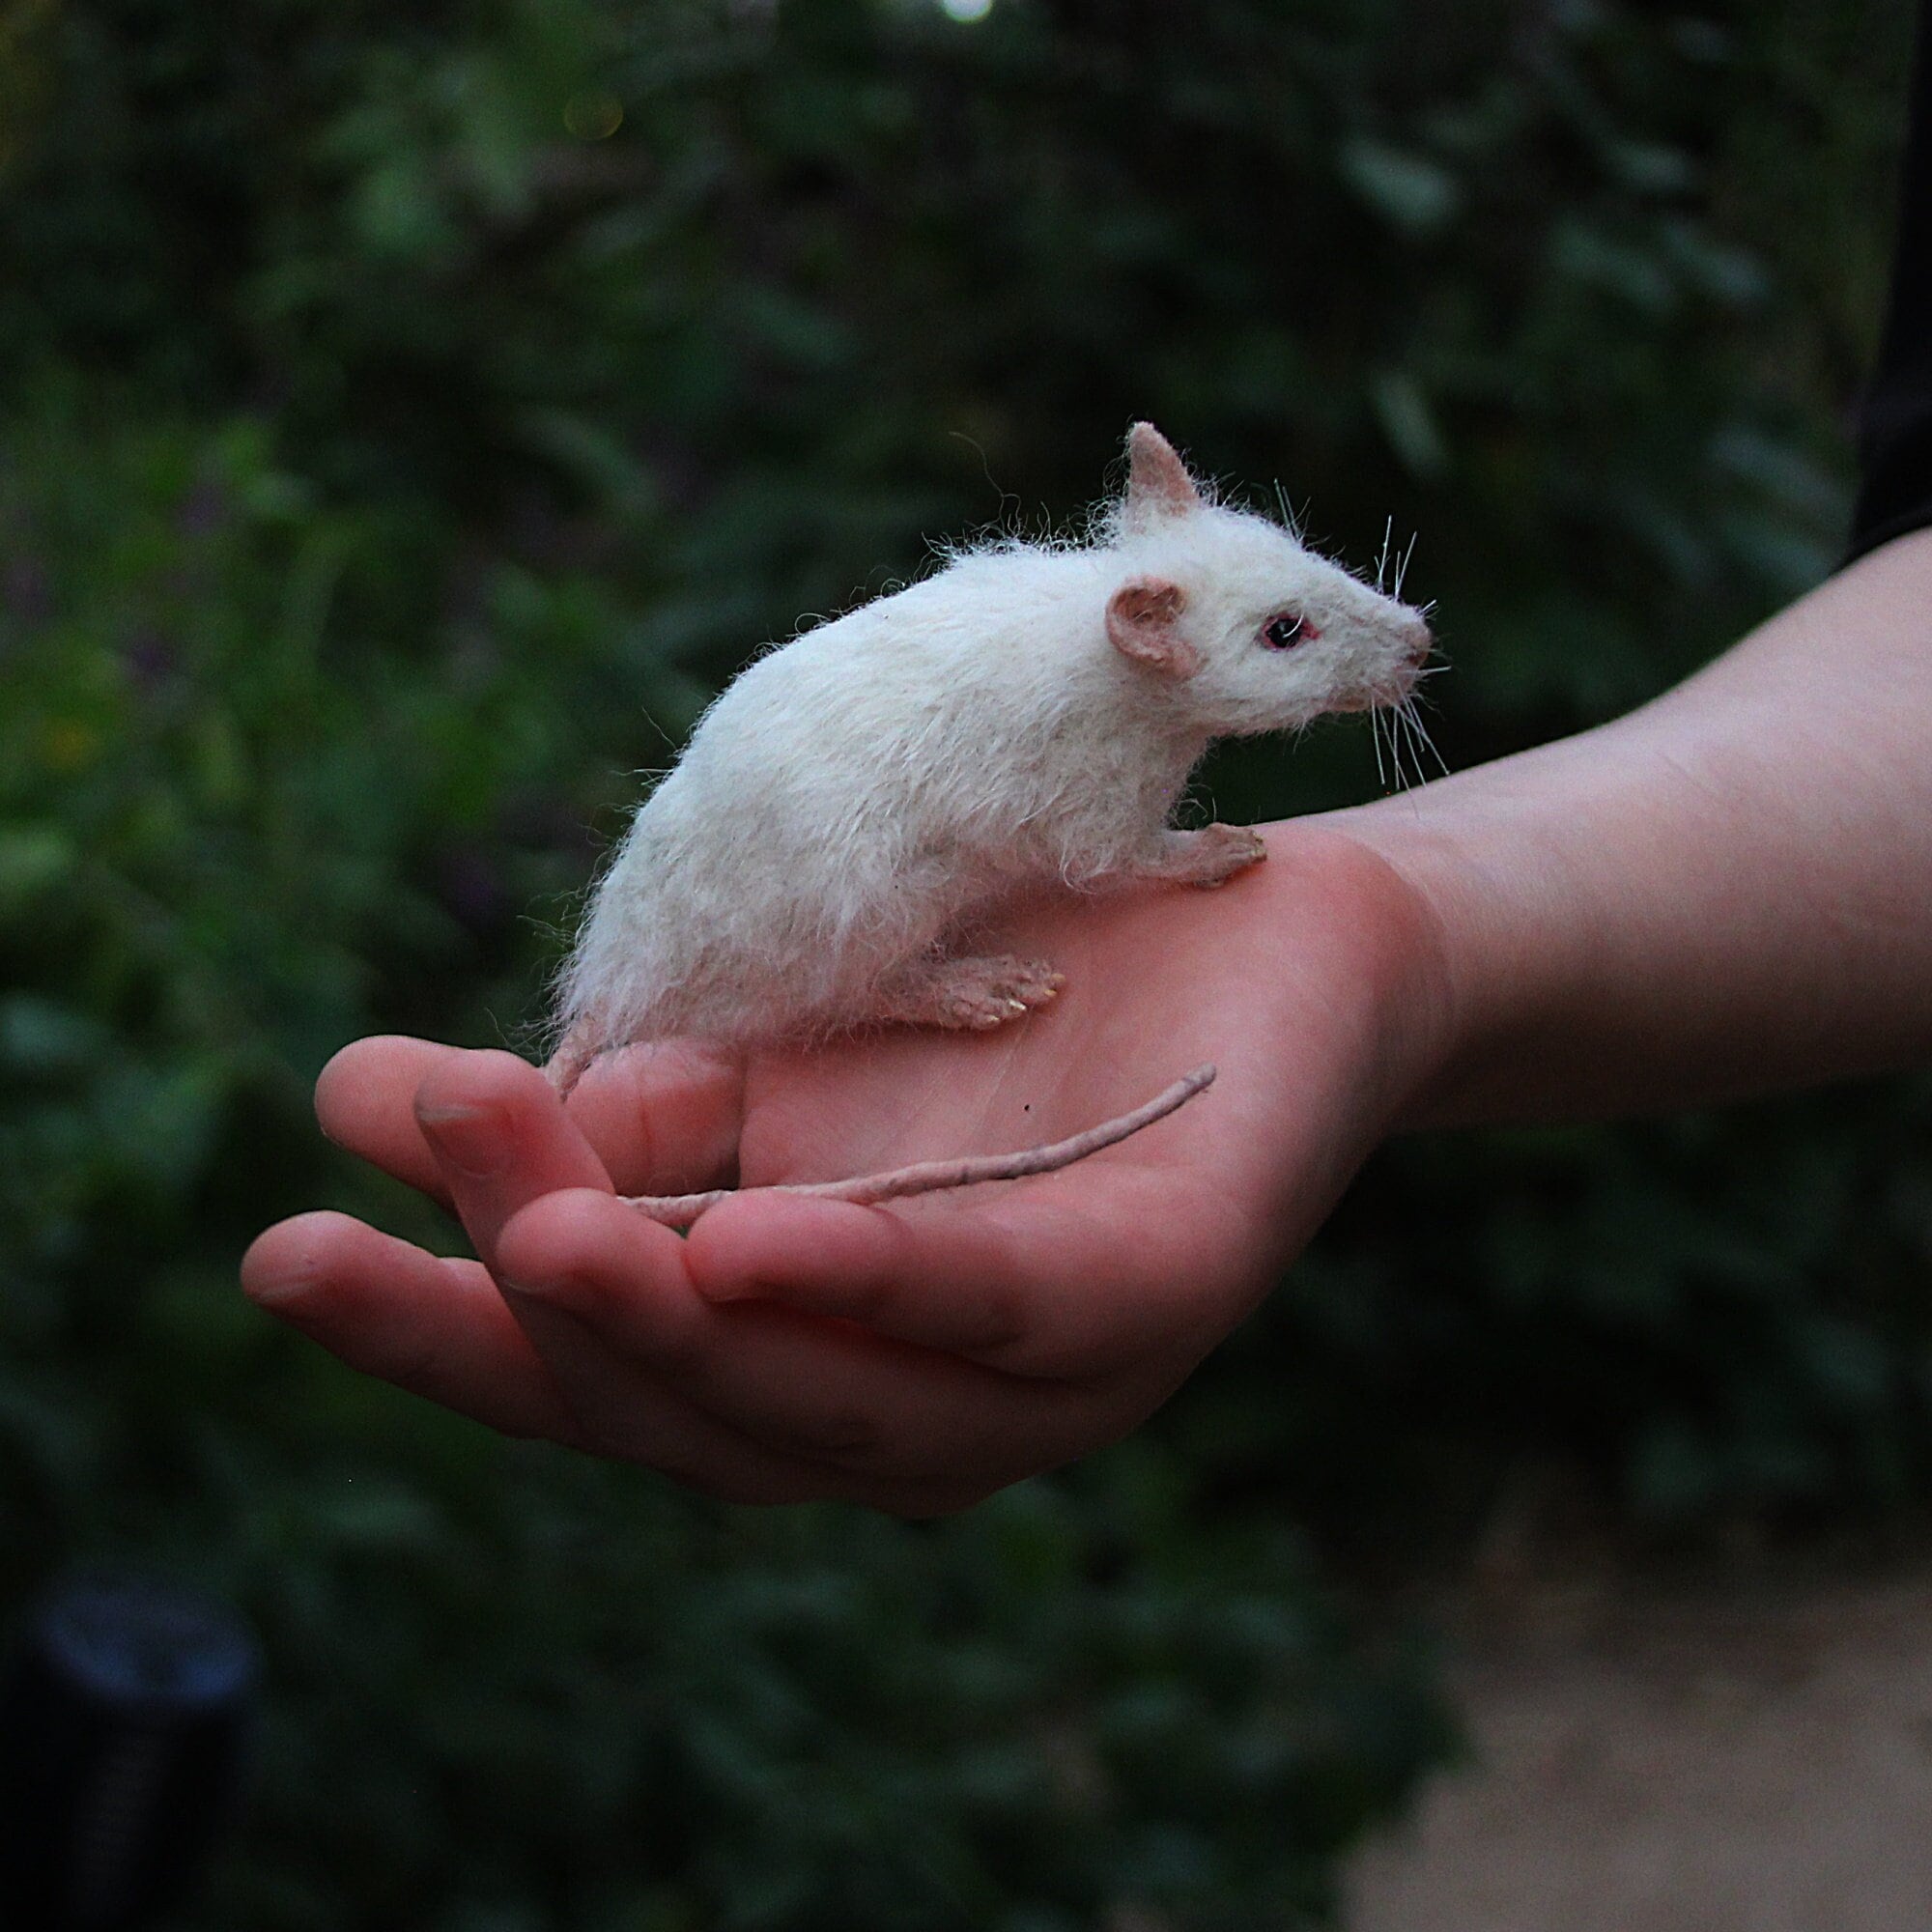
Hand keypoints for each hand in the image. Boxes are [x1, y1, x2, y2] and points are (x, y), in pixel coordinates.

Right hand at [241, 826, 1450, 1513]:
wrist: (1266, 910)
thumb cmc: (1015, 977)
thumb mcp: (776, 1041)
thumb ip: (616, 1109)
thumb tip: (369, 1101)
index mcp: (814, 1345)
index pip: (610, 1374)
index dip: (445, 1335)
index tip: (283, 1245)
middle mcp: (919, 1396)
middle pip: (693, 1413)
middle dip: (530, 1318)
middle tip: (380, 1205)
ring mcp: (1051, 1371)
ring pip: (831, 1406)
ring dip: (674, 1325)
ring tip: (544, 1234)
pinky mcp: (1166, 1286)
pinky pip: (1011, 1308)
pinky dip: (880, 1286)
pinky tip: (754, 1240)